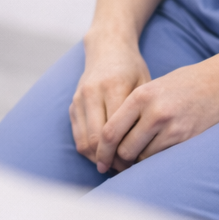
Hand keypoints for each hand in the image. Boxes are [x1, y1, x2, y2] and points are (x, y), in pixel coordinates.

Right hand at [70, 35, 150, 172]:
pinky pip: (77, 136)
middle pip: (97, 139)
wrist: (107, 48)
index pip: (115, 130)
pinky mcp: (73, 104)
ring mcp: (79, 99)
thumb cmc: (132, 68)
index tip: (135, 165)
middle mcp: (92, 93)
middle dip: (110, 160)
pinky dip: (89, 150)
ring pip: (84, 142)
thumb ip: (142, 113)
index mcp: (113, 86)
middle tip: (125, 171)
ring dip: (98, 159)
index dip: (124, 153)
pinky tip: (103, 156)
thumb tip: (146, 149)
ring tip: (115, 166)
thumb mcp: (145, 84)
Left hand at [95, 58, 218, 170]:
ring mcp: (172, 128)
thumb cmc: (179, 85)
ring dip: (136, 162)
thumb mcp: (150, 87)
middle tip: (114, 164)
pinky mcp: (186, 139)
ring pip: (142, 158)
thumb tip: (108, 138)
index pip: (111, 131)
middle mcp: (154, 113)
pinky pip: (161, 158)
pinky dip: (153, 161)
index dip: (102, 150)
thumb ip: (130, 109)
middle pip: (124, 150)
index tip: (99, 159)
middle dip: (118, 160)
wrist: (217, 84)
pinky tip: (151, 157)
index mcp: (140, 96)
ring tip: (132, 161)